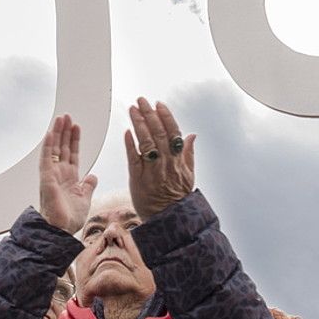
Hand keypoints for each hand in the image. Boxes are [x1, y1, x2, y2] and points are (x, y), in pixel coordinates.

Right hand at [38, 114, 97, 233]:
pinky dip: (48, 145)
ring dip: (57, 133)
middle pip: (62, 147)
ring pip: (54, 148)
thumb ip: (88, 185)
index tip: (76, 127)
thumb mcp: (85, 198)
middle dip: (65, 131)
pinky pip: (46, 157)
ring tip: (61, 118)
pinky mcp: (46, 177)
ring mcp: (52, 174)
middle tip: (67, 116)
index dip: (74, 140)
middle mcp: (59, 174)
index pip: (72, 153)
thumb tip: (93, 175)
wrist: (61, 230)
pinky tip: (51, 133)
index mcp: (69, 178)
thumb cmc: (69, 219)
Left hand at [124, 98, 194, 219]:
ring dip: (138, 124)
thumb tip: (192, 135)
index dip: (165, 116)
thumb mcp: (189, 174)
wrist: (167, 218)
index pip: (173, 132)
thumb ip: (188, 152)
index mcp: (178, 159)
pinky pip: (133, 159)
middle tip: (141, 101)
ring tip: (132, 110)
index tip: (159, 104)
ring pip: (145, 142)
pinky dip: (130, 144)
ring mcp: (151, 170)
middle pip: (157, 133)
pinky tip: (127, 132)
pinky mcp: (137, 178)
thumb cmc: (177, 196)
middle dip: (149, 114)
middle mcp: (165, 162)